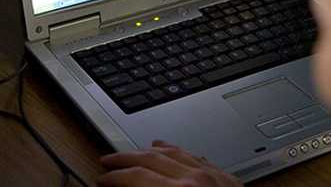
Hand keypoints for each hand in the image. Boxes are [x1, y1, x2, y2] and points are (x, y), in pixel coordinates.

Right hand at [98, 140, 242, 186]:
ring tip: (135, 151)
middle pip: (151, 158)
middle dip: (125, 158)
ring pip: (174, 152)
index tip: (102, 181)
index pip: (136, 177)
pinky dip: (178, 152)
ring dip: (149, 151)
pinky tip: (171, 150)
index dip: (114, 178)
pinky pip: (197, 157)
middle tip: (108, 160)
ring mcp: (214, 176)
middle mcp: (197, 179)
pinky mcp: (228, 180)